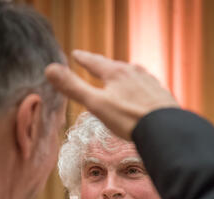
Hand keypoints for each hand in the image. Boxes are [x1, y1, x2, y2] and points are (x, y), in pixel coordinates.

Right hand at [45, 50, 177, 140]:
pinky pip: (146, 86)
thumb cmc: (128, 118)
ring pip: (132, 74)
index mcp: (115, 73)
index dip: (83, 59)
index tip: (75, 53)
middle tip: (96, 64)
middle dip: (104, 66)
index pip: (94, 62)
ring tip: (120, 75)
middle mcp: (134, 73)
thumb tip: (49, 69)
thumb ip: (74, 87)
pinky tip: (142, 93)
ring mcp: (149, 83)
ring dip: (123, 74)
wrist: (164, 129)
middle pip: (114, 66)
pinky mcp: (161, 95)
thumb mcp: (96, 104)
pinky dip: (139, 87)